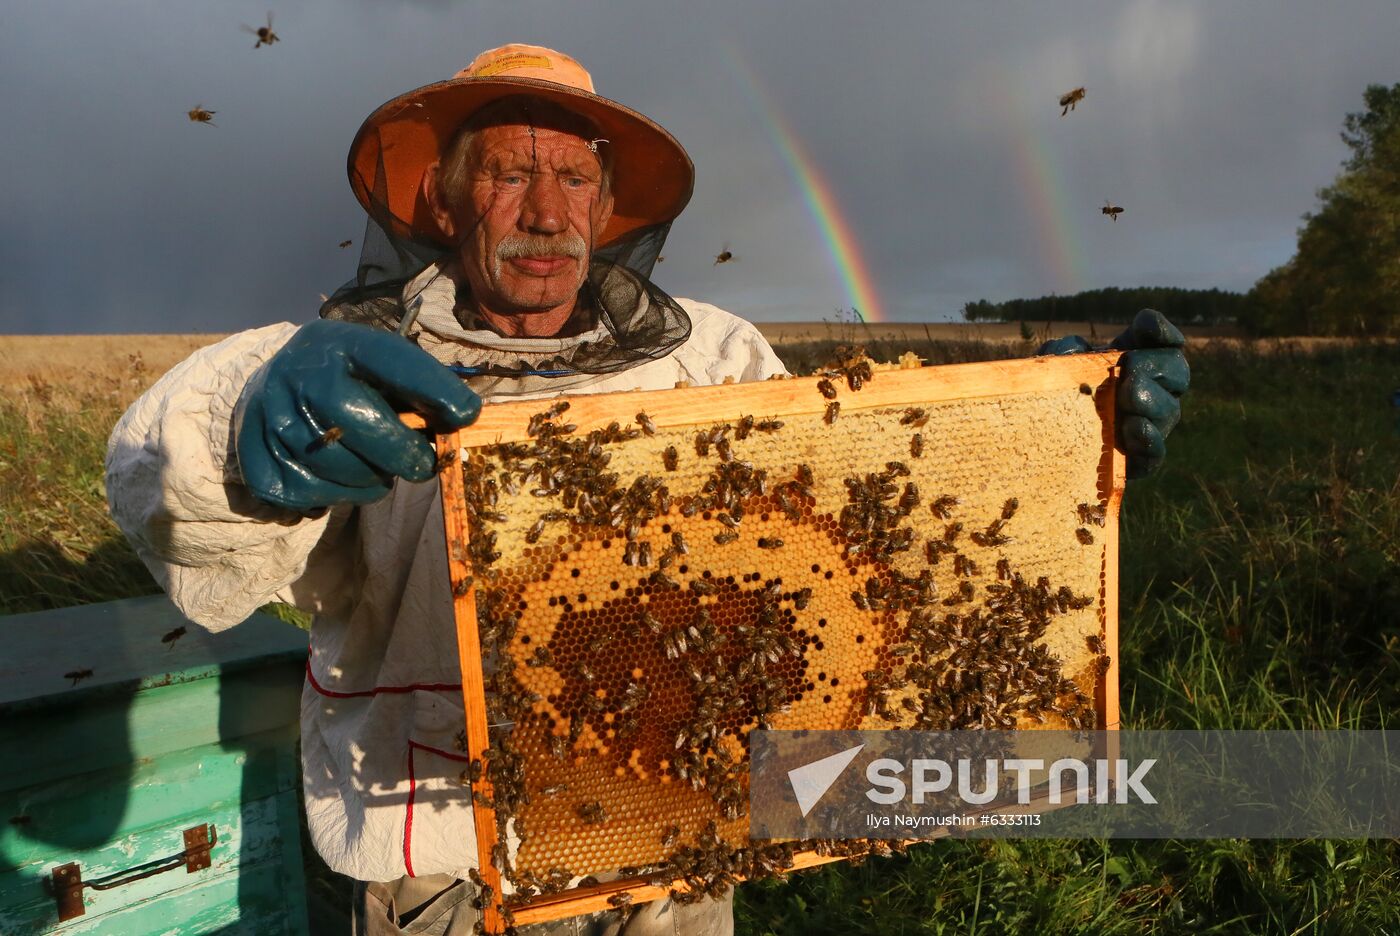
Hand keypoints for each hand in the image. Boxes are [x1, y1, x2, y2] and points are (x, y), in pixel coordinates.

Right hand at [234, 320, 480, 510]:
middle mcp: (300, 373)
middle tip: (422, 464)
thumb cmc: (352, 379)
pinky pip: (307, 496)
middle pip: (359, 423)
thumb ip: (420, 388)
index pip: (392, 361)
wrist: (279, 382)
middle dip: (402, 453)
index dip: (433, 389)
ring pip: (338, 470)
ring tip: (373, 467)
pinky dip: (333, 497)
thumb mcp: (382, 366)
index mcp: (341, 343)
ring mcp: (270, 414)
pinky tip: (338, 479)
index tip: (465, 414)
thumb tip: (463, 419)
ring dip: (370, 481)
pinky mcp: (252, 455)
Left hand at [1037, 309, 1189, 478]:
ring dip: (1150, 401)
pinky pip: (1155, 452)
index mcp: (1134, 362)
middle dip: (1155, 365)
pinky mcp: (1138, 460)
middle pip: (1176, 371)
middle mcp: (1151, 392)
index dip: (1160, 331)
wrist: (1040, 444)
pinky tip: (1134, 427)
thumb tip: (1075, 348)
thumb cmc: (1052, 397)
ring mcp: (1148, 426)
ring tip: (1126, 397)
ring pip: (1169, 411)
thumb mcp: (1054, 368)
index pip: (1162, 342)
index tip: (1145, 326)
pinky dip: (1149, 439)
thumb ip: (1066, 351)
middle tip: (1129, 367)